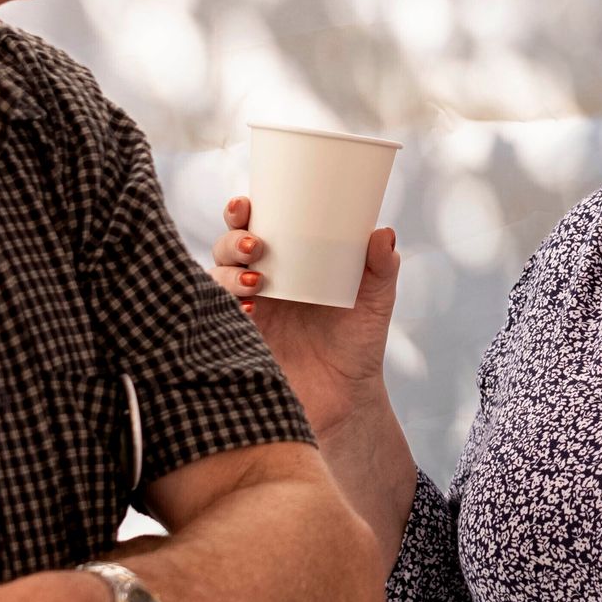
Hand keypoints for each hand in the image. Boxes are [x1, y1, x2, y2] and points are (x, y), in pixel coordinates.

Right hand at [213, 199, 398, 435]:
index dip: (241, 212)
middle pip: (226, 247)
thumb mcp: (376, 300)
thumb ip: (381, 267)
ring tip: (256, 282)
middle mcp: (262, 280)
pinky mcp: (240, 340)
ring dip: (228, 274)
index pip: (255, 226)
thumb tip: (384, 233)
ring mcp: (248, 310)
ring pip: (216, 278)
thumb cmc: (358, 341)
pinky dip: (225, 308)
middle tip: (255, 247)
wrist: (345, 396)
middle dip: (231, 240)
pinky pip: (217, 317)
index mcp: (288, 260)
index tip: (246, 206)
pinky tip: (247, 311)